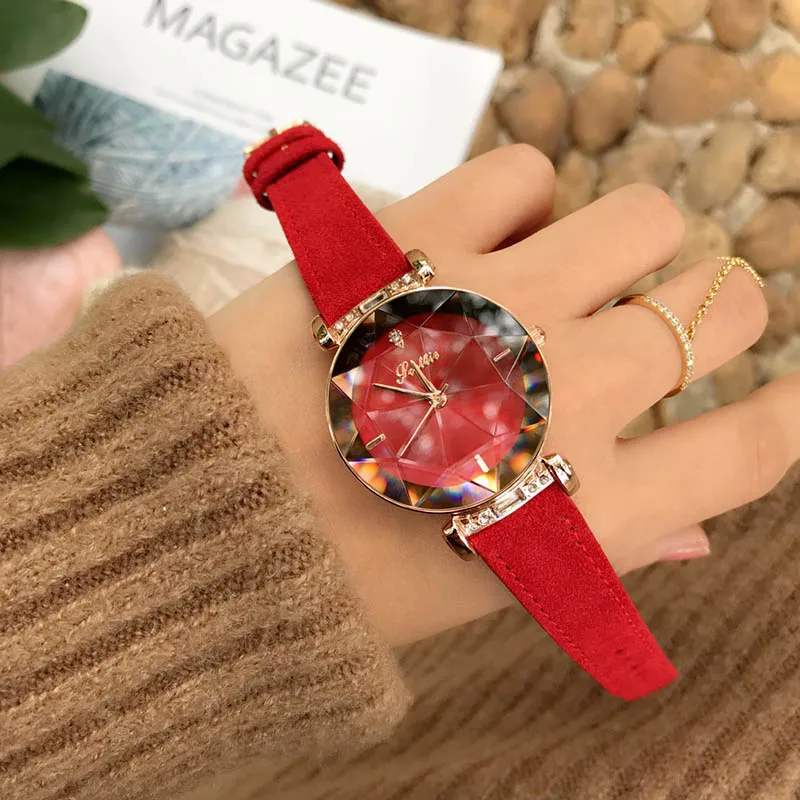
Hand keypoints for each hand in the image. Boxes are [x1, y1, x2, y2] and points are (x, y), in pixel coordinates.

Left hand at [210, 145, 798, 645]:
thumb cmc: (343, 572)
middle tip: (644, 319)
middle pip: (719, 309)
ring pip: (646, 219)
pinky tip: (479, 243)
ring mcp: (502, 306)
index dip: (786, 410)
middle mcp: (573, 398)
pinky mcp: (420, 238)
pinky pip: (526, 170)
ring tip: (570, 269)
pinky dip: (522, 199)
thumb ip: (602, 552)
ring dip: (632, 241)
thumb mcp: (488, 590)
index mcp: (592, 509)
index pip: (752, 447)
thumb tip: (694, 537)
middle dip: (705, 309)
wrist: (203, 511)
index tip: (780, 391)